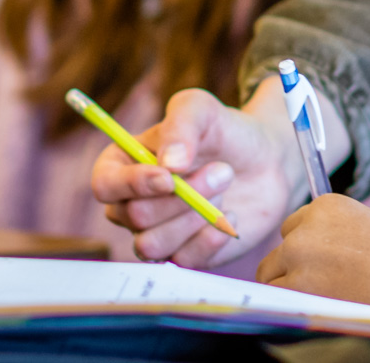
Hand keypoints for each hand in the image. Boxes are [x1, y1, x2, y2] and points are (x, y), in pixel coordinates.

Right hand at [90, 86, 298, 267]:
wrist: (265, 158)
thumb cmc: (224, 130)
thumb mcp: (202, 109)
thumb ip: (182, 124)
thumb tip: (168, 164)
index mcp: (123, 166)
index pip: (104, 185)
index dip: (132, 184)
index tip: (169, 176)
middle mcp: (132, 204)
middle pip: (135, 215)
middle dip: (184, 194)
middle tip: (223, 170)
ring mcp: (156, 232)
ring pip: (151, 245)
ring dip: (195, 216)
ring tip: (226, 186)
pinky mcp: (184, 254)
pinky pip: (183, 261)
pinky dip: (211, 238)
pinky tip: (232, 214)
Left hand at [259, 194, 369, 310]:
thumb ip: (353, 231)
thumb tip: (334, 253)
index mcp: (330, 207)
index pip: (296, 228)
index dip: (310, 250)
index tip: (325, 264)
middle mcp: (308, 230)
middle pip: (279, 255)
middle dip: (297, 272)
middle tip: (328, 289)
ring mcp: (301, 263)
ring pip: (274, 282)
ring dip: (295, 294)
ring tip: (330, 304)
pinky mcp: (302, 295)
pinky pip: (280, 306)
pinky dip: (299, 312)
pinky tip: (325, 315)